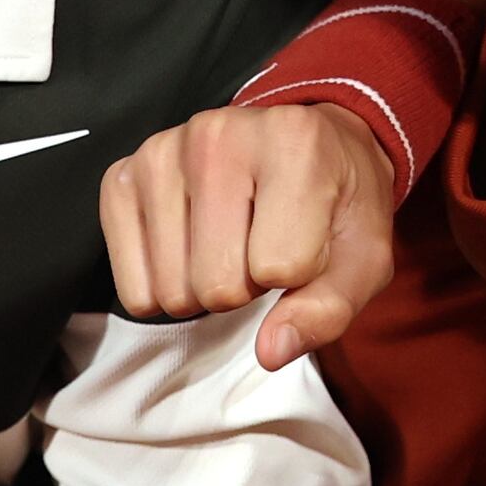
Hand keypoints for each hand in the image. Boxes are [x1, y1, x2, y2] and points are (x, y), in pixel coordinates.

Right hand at [101, 101, 400, 368]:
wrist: (305, 144)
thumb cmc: (336, 203)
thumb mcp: (364, 257)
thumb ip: (329, 309)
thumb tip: (270, 351)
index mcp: (293, 142)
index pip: (279, 268)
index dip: (298, 276)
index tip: (305, 242)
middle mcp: (217, 134)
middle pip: (217, 286)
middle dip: (246, 287)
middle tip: (261, 248)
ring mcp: (161, 152)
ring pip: (173, 291)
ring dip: (204, 289)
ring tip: (228, 245)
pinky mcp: (122, 176)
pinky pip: (132, 287)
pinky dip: (163, 286)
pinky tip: (189, 247)